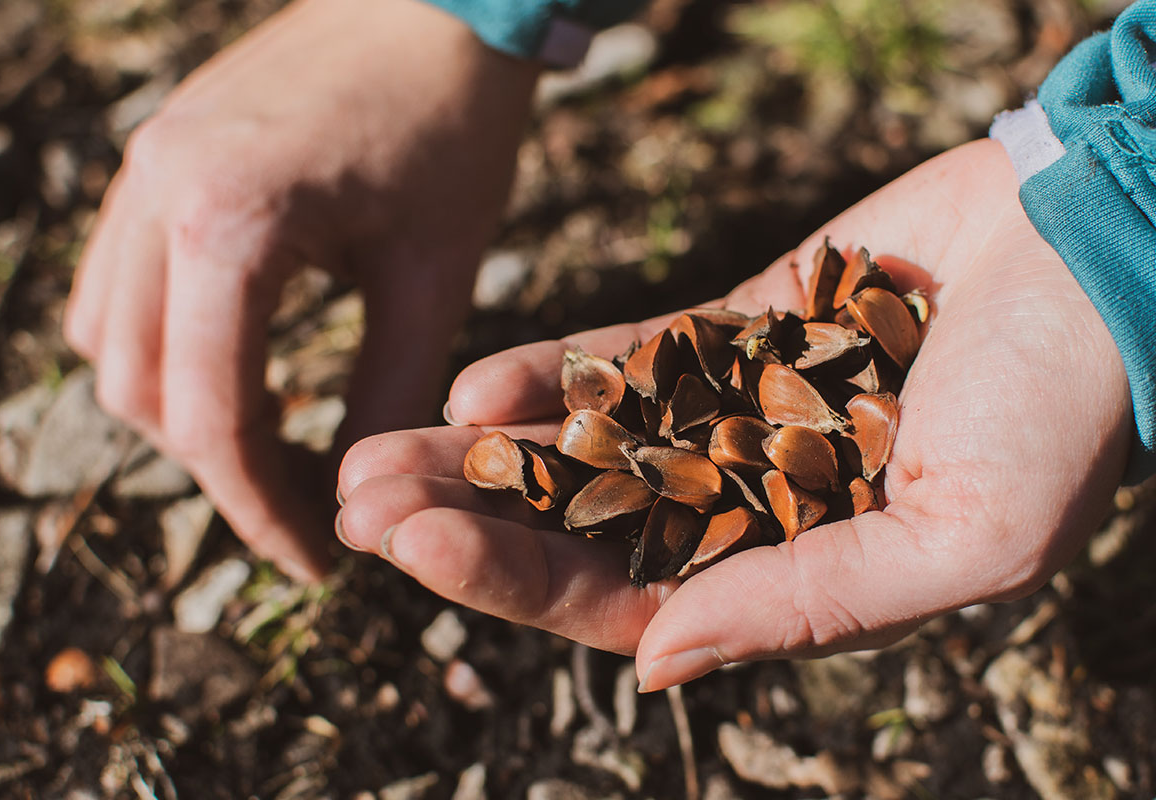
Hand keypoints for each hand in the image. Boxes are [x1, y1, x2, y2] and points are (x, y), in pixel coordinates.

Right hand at [63, 0, 538, 580]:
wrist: (429, 6)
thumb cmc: (452, 129)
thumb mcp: (434, 275)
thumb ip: (391, 392)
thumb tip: (359, 496)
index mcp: (230, 222)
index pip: (211, 417)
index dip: (260, 509)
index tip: (313, 558)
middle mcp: (156, 194)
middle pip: (143, 394)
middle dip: (221, 470)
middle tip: (303, 506)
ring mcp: (140, 172)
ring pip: (113, 346)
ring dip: (184, 413)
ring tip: (277, 445)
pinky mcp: (151, 162)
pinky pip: (118, 289)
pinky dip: (166, 350)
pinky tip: (240, 368)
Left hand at [336, 139, 1131, 688]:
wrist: (1098, 252)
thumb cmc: (1061, 409)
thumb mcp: (963, 541)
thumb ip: (811, 605)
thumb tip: (657, 664)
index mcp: (795, 578)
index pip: (630, 604)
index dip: (519, 585)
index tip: (421, 552)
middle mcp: (749, 508)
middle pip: (581, 530)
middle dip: (469, 522)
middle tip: (359, 503)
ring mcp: (735, 416)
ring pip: (586, 447)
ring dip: (484, 451)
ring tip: (377, 450)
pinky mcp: (738, 330)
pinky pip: (629, 358)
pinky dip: (557, 373)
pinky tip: (476, 383)